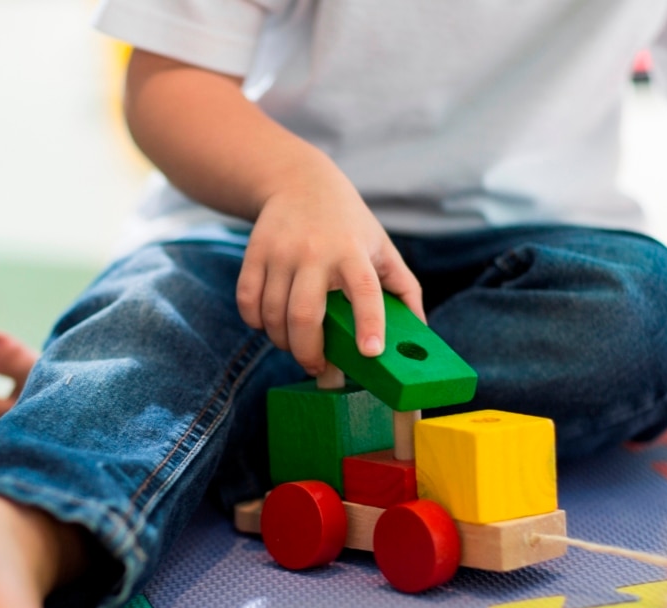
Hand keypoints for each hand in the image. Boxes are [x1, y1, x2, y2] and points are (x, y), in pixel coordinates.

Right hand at [235, 167, 422, 375]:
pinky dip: (256, 322)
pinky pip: (247, 302)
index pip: (364, 290)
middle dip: (309, 353)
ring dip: (282, 342)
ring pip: (273, 315)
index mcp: (353, 252)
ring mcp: (281, 252)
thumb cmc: (348, 225)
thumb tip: (419, 332)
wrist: (298, 181)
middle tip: (317, 367)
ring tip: (295, 346)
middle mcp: (315, 252)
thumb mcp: (382, 247)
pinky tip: (269, 324)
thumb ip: (404, 288)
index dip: (369, 323)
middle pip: (305, 315)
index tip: (371, 352)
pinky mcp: (254, 253)